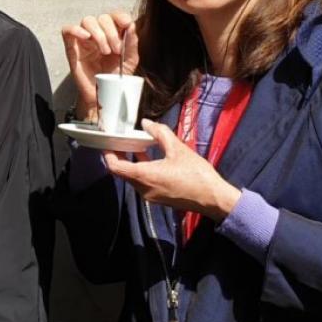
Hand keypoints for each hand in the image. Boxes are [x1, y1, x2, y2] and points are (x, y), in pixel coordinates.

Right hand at [61, 11, 138, 121]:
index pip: (115, 15)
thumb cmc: (114, 77)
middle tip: (116, 50)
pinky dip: (76, 30)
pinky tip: (87, 38)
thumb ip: (131, 42)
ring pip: (87, 21)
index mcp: (113, 33)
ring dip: (99, 34)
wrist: (103, 95)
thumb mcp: (129, 60)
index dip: (120, 16)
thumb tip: (131, 26)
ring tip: (105, 51)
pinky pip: (67, 30)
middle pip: (102, 17)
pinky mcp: (71, 47)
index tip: (127, 24)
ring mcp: (84, 39)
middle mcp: (98, 33)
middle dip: (111, 33)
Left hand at [102, 119, 241, 220]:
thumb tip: (146, 123)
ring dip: (132, 163)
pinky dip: (142, 170)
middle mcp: (143, 189)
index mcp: (144, 176)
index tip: (108, 143)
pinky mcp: (159, 198)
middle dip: (120, 156)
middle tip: (122, 141)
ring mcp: (150, 196)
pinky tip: (150, 158)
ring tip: (136, 146)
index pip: (115, 167)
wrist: (213, 199)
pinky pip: (143, 183)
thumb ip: (159, 133)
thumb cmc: (196, 174)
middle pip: (122, 172)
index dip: (108, 154)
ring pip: (133, 178)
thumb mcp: (178, 149)